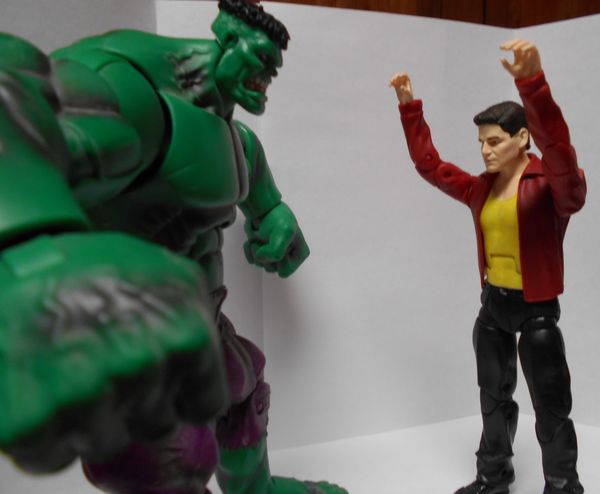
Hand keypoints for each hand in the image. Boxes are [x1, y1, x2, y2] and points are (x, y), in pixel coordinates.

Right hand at [0, 233, 227, 472]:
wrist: (14, 262)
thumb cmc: (92, 265)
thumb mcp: (169, 275)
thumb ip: (199, 319)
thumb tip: (213, 361)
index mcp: (185, 334)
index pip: (204, 404)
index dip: (184, 398)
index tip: (169, 389)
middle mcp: (142, 368)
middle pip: (158, 425)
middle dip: (139, 404)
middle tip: (110, 367)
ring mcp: (87, 398)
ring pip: (109, 442)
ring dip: (94, 421)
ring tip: (73, 374)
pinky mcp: (31, 422)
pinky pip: (53, 457)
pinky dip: (47, 436)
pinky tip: (44, 393)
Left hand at [244, 202, 309, 277]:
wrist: (263, 207)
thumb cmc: (278, 217)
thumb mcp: (284, 232)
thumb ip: (276, 250)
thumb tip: (260, 257)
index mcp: (299, 254)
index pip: (285, 270)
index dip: (277, 260)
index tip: (276, 244)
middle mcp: (288, 257)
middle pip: (272, 269)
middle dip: (265, 255)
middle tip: (264, 240)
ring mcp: (274, 255)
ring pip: (261, 265)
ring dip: (256, 251)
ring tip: (258, 237)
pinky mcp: (262, 252)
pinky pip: (252, 261)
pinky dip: (249, 251)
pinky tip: (251, 241)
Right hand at [389, 72, 413, 103]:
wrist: (406, 102)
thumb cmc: (408, 97)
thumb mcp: (407, 94)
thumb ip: (405, 90)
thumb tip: (401, 86)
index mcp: (407, 81)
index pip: (405, 75)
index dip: (401, 74)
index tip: (399, 76)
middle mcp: (403, 81)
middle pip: (399, 76)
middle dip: (396, 76)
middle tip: (394, 80)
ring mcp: (399, 84)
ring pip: (395, 79)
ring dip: (392, 79)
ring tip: (391, 82)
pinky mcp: (396, 87)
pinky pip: (393, 83)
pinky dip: (390, 83)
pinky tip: (389, 86)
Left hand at [500, 39, 541, 78]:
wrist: (529, 77)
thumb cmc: (521, 73)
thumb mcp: (511, 69)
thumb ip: (506, 65)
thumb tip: (501, 58)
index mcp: (517, 52)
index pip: (511, 44)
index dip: (506, 44)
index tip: (500, 47)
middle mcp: (522, 49)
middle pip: (517, 42)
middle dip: (511, 43)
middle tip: (506, 48)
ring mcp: (529, 50)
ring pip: (524, 42)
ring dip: (518, 44)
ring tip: (513, 49)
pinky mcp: (534, 52)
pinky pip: (531, 46)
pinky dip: (526, 47)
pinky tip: (521, 50)